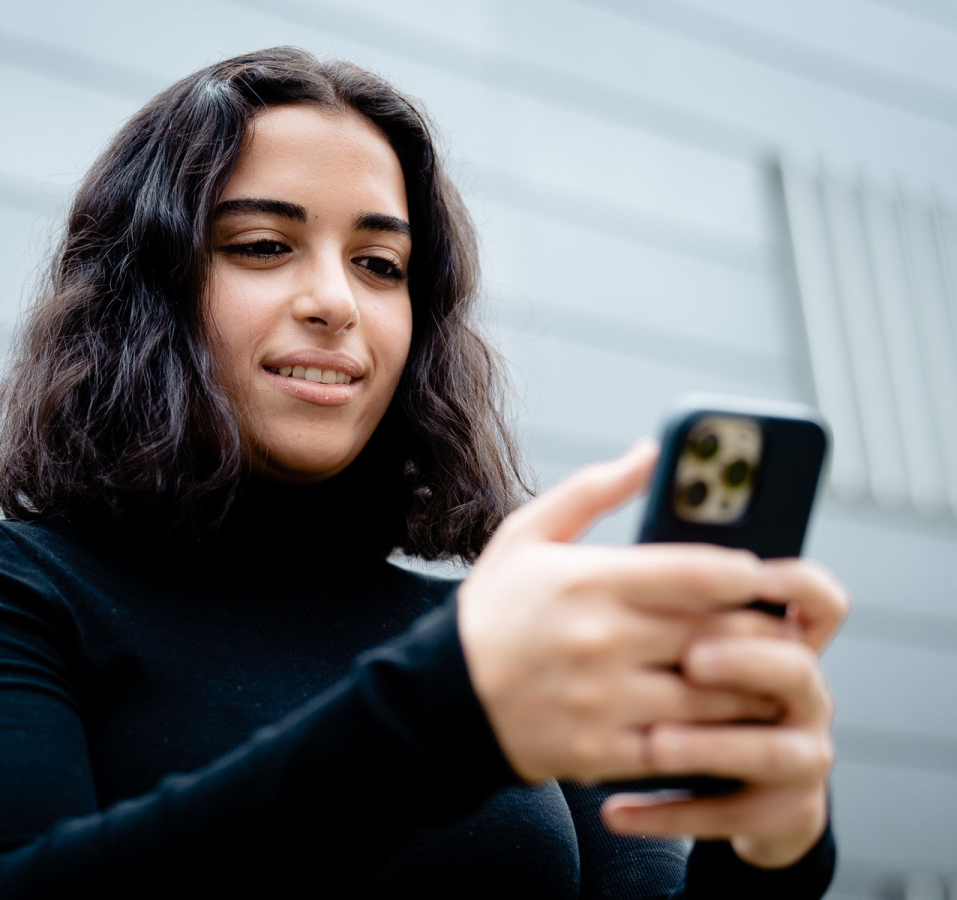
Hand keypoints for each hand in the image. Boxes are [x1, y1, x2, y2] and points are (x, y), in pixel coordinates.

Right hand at [457, 441, 794, 784]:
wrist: (441, 698)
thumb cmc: (493, 611)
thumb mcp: (526, 534)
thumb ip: (593, 490)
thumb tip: (651, 452)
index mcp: (586, 580)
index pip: (696, 572)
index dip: (746, 574)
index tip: (761, 575)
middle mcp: (599, 639)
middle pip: (718, 635)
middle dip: (763, 633)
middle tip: (781, 628)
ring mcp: (602, 700)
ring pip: (713, 697)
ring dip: (751, 688)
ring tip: (764, 677)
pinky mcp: (601, 750)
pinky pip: (682, 749)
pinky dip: (716, 739)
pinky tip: (727, 727)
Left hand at [601, 559, 848, 868]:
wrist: (726, 784)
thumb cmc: (695, 690)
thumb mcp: (689, 636)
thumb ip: (675, 590)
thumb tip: (630, 526)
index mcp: (783, 642)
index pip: (818, 602)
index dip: (796, 586)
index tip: (751, 575)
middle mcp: (803, 696)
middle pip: (795, 668)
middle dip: (743, 662)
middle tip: (690, 659)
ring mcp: (798, 756)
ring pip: (769, 750)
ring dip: (710, 746)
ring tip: (655, 743)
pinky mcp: (778, 812)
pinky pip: (728, 814)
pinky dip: (668, 813)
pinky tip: (614, 810)